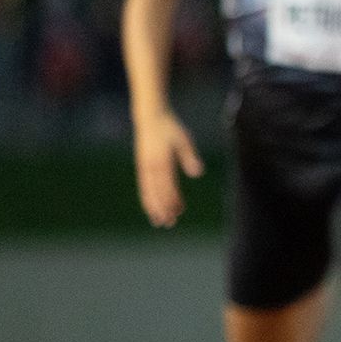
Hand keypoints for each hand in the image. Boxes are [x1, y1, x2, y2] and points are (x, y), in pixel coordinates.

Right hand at [135, 111, 202, 227]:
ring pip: (148, 192)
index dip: (173, 200)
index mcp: (162, 161)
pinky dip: (147, 199)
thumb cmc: (170, 127)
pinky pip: (143, 187)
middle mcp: (151, 166)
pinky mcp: (142, 167)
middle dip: (163, 209)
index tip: (179, 211)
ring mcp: (144, 167)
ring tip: (160, 222)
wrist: (150, 117)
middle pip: (157, 193)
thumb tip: (198, 173)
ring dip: (154, 208)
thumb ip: (190, 157)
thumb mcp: (184, 139)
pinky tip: (151, 208)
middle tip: (170, 223)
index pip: (168, 185)